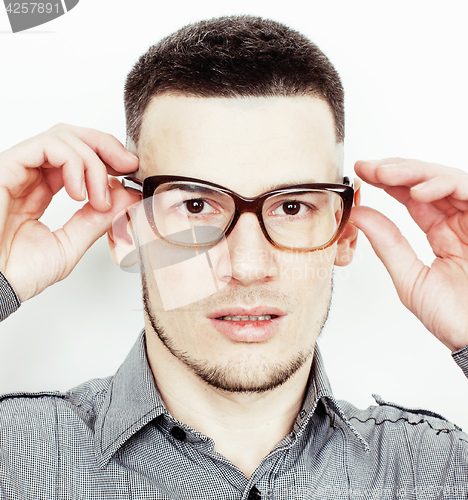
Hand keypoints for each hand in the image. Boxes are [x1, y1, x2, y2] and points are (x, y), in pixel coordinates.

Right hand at [0, 124, 139, 301]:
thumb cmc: (17, 274)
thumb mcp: (70, 244)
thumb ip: (97, 220)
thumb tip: (126, 196)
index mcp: (41, 192)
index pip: (77, 159)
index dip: (106, 159)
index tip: (131, 174)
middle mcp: (29, 177)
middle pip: (71, 138)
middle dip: (106, 147)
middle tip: (128, 165)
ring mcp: (18, 170)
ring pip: (63, 137)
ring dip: (93, 161)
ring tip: (99, 196)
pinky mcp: (6, 167)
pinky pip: (47, 145)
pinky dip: (74, 162)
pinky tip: (81, 193)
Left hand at [351, 158, 467, 352]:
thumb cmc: (453, 317)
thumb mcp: (410, 277)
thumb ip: (387, 244)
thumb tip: (359, 214)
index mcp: (442, 233)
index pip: (412, 198)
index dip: (388, 182)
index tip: (362, 173)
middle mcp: (459, 221)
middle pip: (427, 182)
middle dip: (396, 170)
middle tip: (368, 168)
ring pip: (446, 179)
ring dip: (413, 173)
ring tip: (384, 175)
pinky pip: (467, 190)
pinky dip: (442, 185)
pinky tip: (416, 192)